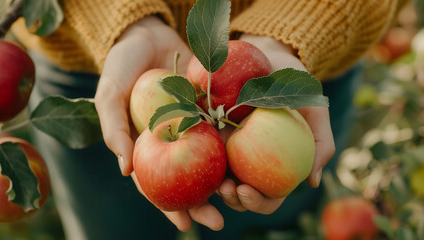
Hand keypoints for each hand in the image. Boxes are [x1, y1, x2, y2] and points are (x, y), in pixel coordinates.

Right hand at [95, 16, 222, 230]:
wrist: (150, 34)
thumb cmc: (123, 64)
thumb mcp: (110, 93)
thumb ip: (113, 128)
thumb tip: (125, 170)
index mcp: (146, 146)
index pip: (157, 183)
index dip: (169, 205)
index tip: (184, 223)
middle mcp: (172, 141)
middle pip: (187, 179)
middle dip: (202, 203)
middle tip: (218, 223)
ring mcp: (193, 127)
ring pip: (209, 161)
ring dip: (223, 183)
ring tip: (238, 199)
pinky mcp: (210, 110)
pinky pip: (222, 131)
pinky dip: (233, 148)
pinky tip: (247, 165)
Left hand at [215, 34, 334, 213]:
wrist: (266, 55)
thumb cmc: (293, 83)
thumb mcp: (314, 109)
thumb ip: (320, 142)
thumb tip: (313, 182)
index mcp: (274, 165)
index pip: (268, 197)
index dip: (258, 203)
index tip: (247, 191)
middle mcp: (249, 161)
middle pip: (240, 195)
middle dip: (232, 200)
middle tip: (226, 189)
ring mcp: (227, 148)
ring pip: (218, 180)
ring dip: (213, 188)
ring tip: (212, 181)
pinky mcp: (209, 132)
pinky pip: (201, 150)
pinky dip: (198, 159)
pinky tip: (193, 156)